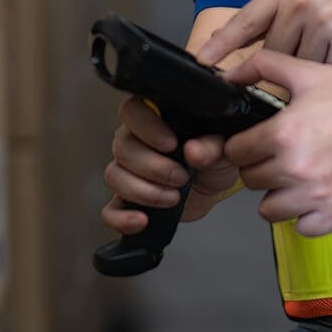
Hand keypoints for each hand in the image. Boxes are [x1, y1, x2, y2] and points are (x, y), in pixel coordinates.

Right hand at [99, 96, 239, 234]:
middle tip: (180, 176)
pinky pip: (110, 210)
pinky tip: (142, 220)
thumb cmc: (211, 158)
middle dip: (153, 167)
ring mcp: (127, 172)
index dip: (147, 127)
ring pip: (115, 176)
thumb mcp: (221, 146)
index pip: (132, 111)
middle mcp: (134, 142)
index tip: (171, 144)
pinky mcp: (127, 200)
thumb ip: (211, 145)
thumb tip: (194, 150)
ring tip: (172, 197)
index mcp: (154, 119)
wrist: (211, 187)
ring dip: (144, 191)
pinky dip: (123, 218)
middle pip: (122, 147)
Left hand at [195, 0, 331, 67]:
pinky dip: (328, 77)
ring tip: (314, 75)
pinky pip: (327, 72)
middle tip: (277, 86)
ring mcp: (325, 23)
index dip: (220, 46)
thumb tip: (229, 44)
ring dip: (303, 78)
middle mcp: (301, 4)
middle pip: (273, 54)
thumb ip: (269, 14)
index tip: (202, 65)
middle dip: (274, 73)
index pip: (244, 22)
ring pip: (299, 68)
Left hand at [222, 50, 331, 236]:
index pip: (235, 152)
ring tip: (296, 178)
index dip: (244, 144)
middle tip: (282, 155)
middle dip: (261, 167)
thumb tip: (232, 73)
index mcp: (282, 134)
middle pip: (250, 180)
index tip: (259, 141)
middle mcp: (294, 169)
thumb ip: (265, 66)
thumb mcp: (311, 73)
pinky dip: (305, 215)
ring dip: (278, 195)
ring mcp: (314, 196)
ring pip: (269, 209)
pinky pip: (301, 227)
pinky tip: (315, 195)